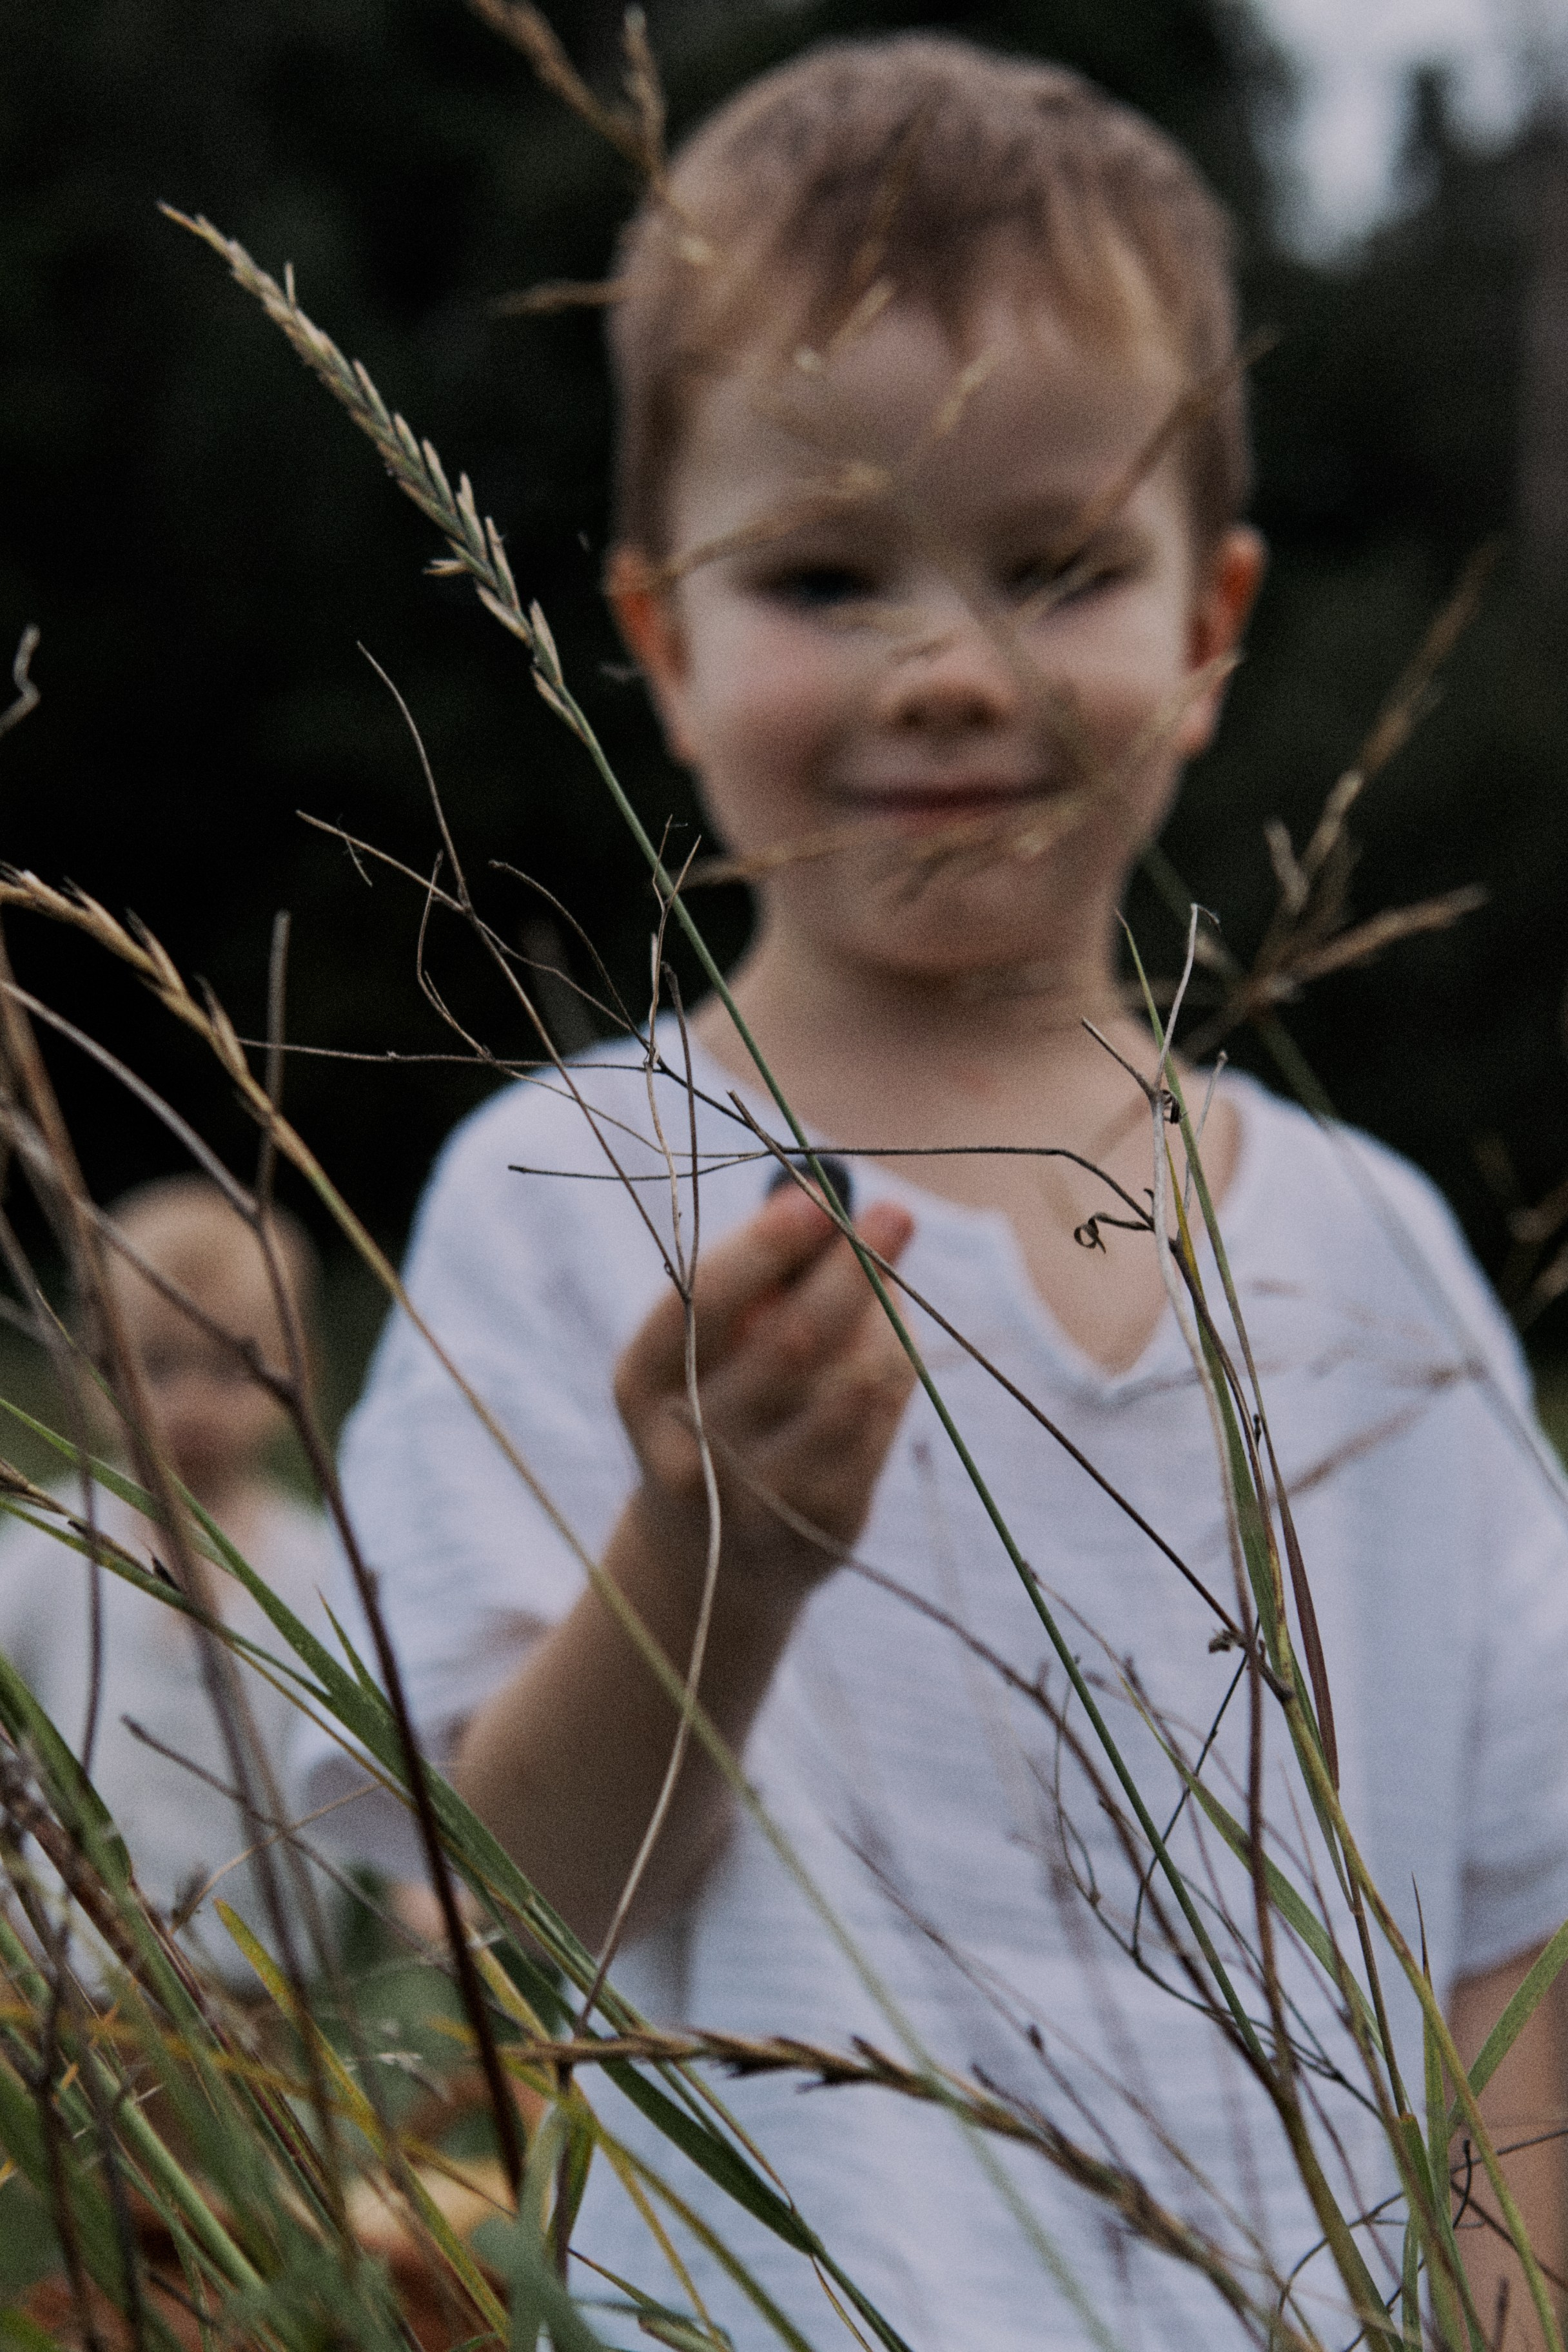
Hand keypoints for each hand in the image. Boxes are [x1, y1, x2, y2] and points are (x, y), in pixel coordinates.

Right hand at [614, 1181, 916, 1594]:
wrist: (712, 1555)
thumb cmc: (719, 1403)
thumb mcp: (709, 1345)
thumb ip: (761, 1279)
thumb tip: (837, 1206)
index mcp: (644, 1382)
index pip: (701, 1303)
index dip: (762, 1247)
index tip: (817, 1198)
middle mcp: (688, 1448)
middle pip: (788, 1343)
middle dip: (847, 1271)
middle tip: (897, 1214)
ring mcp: (756, 1498)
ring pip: (848, 1389)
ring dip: (883, 1327)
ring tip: (889, 1292)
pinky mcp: (819, 1526)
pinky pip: (879, 1430)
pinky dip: (894, 1377)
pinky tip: (890, 1356)